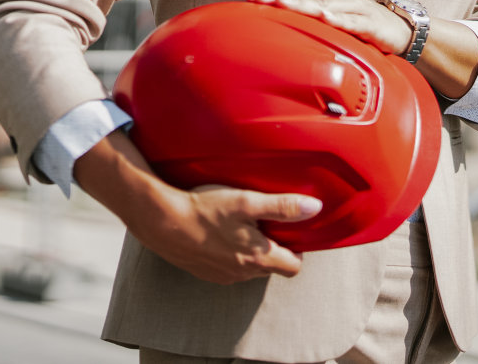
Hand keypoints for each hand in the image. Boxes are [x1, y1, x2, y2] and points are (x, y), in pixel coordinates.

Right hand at [73, 130, 320, 285]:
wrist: (162, 221)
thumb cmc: (205, 209)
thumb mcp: (246, 201)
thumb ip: (282, 206)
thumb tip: (315, 208)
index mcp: (258, 258)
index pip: (294, 267)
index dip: (297, 248)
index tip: (289, 229)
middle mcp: (243, 274)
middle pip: (272, 267)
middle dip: (274, 247)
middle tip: (265, 222)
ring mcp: (224, 276)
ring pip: (250, 268)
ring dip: (251, 251)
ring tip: (241, 225)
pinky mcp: (206, 273)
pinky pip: (229, 268)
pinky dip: (230, 254)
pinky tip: (219, 232)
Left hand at [244, 0, 412, 56]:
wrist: (397, 29)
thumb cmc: (357, 23)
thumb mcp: (329, 19)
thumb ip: (306, 18)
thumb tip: (274, 24)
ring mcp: (353, 6)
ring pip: (324, 4)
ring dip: (303, 4)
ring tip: (283, 3)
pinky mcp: (369, 21)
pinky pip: (352, 20)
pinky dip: (339, 19)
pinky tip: (327, 18)